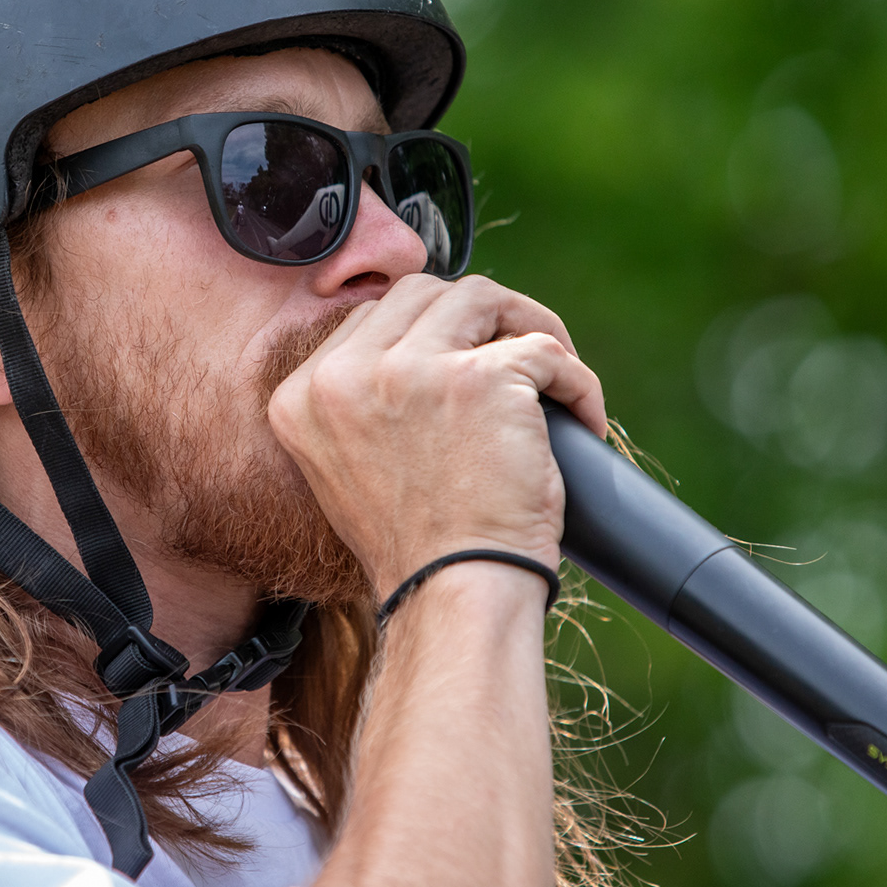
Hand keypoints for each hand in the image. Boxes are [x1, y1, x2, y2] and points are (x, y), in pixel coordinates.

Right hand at [267, 274, 605, 597]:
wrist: (451, 593)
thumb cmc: (414, 547)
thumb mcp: (346, 466)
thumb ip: (361, 402)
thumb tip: (418, 351)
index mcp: (303, 395)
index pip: (369, 318)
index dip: (427, 332)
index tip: (464, 361)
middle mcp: (346, 374)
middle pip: (421, 293)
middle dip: (475, 317)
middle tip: (514, 359)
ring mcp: (413, 371)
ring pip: (481, 297)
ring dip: (526, 325)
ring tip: (552, 373)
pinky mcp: (482, 379)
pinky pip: (546, 349)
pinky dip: (577, 381)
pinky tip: (583, 418)